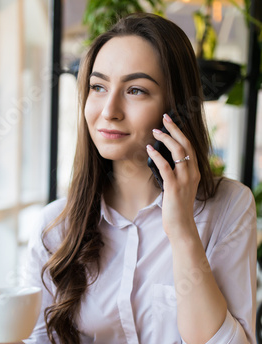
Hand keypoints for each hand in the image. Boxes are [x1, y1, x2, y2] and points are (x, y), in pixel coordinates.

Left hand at [146, 113, 199, 239]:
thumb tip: (162, 161)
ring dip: (165, 139)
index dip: (180, 133)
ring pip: (178, 152)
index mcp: (194, 172)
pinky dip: (157, 156)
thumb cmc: (177, 208)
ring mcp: (184, 180)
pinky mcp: (174, 187)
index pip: (189, 147)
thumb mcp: (179, 187)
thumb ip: (175, 174)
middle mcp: (192, 173)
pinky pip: (166, 166)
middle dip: (174, 129)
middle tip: (164, 117)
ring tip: (155, 132)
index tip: (171, 122)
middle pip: (185, 144)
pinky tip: (149, 149)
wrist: (181, 226)